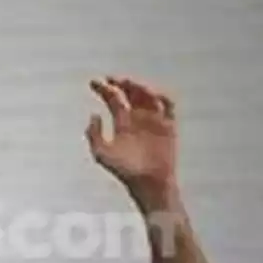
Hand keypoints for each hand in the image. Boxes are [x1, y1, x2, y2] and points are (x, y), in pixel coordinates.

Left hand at [86, 76, 177, 199]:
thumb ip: (94, 135)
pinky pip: (168, 106)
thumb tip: (94, 114)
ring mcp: (154, 121)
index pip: (113, 99)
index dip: (104, 89)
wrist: (148, 183)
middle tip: (113, 79)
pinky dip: (162, 97)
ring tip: (130, 85)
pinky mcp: (168, 125)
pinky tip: (151, 94)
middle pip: (131, 93)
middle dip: (122, 83)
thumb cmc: (124, 171)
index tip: (94, 82)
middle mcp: (138, 119)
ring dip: (140, 87)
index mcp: (122, 124)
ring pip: (148, 95)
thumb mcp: (101, 153)